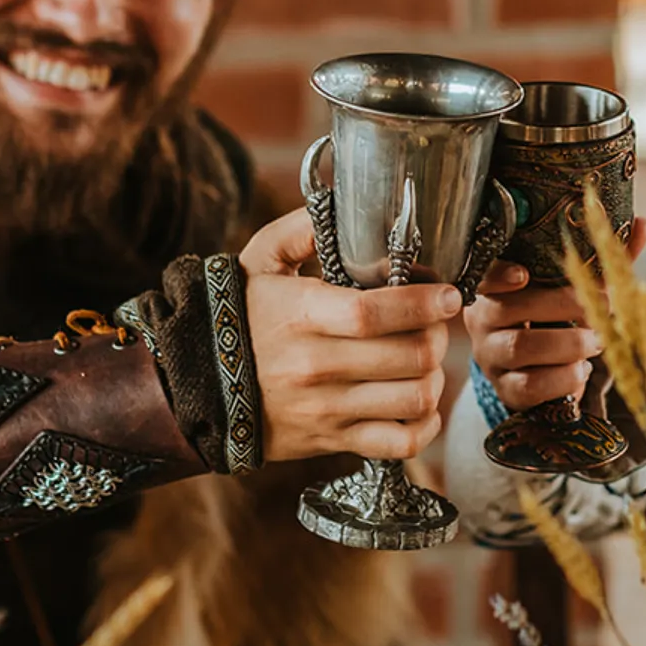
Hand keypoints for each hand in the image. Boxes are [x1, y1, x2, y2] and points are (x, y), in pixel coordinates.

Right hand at [240, 209, 458, 462]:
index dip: (421, 303)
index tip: (448, 294)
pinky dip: (424, 425)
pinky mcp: (332, 440)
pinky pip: (400, 443)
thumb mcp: (260, 260)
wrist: (197, 385)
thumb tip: (350, 202)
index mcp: (301, 315)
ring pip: (414, 398)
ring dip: (434, 376)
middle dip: (437, 335)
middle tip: (436, 322)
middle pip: (407, 356)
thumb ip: (305, 228)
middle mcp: (315, 366)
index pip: (372, 313)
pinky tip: (420, 403)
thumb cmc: (240, 314)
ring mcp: (326, 409)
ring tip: (426, 360)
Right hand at [463, 217, 645, 411]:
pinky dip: (563, 378)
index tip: (524, 275)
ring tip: (597, 341)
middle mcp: (483, 321)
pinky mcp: (505, 390)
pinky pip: (530, 385)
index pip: (484, 276)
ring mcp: (490, 357)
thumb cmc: (558, 319)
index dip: (499, 274)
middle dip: (562, 307)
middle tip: (603, 307)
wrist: (542, 371)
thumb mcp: (578, 289)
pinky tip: (582, 370)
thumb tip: (641, 226)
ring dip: (568, 344)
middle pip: (509, 309)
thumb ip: (604, 261)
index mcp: (496, 289)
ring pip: (520, 347)